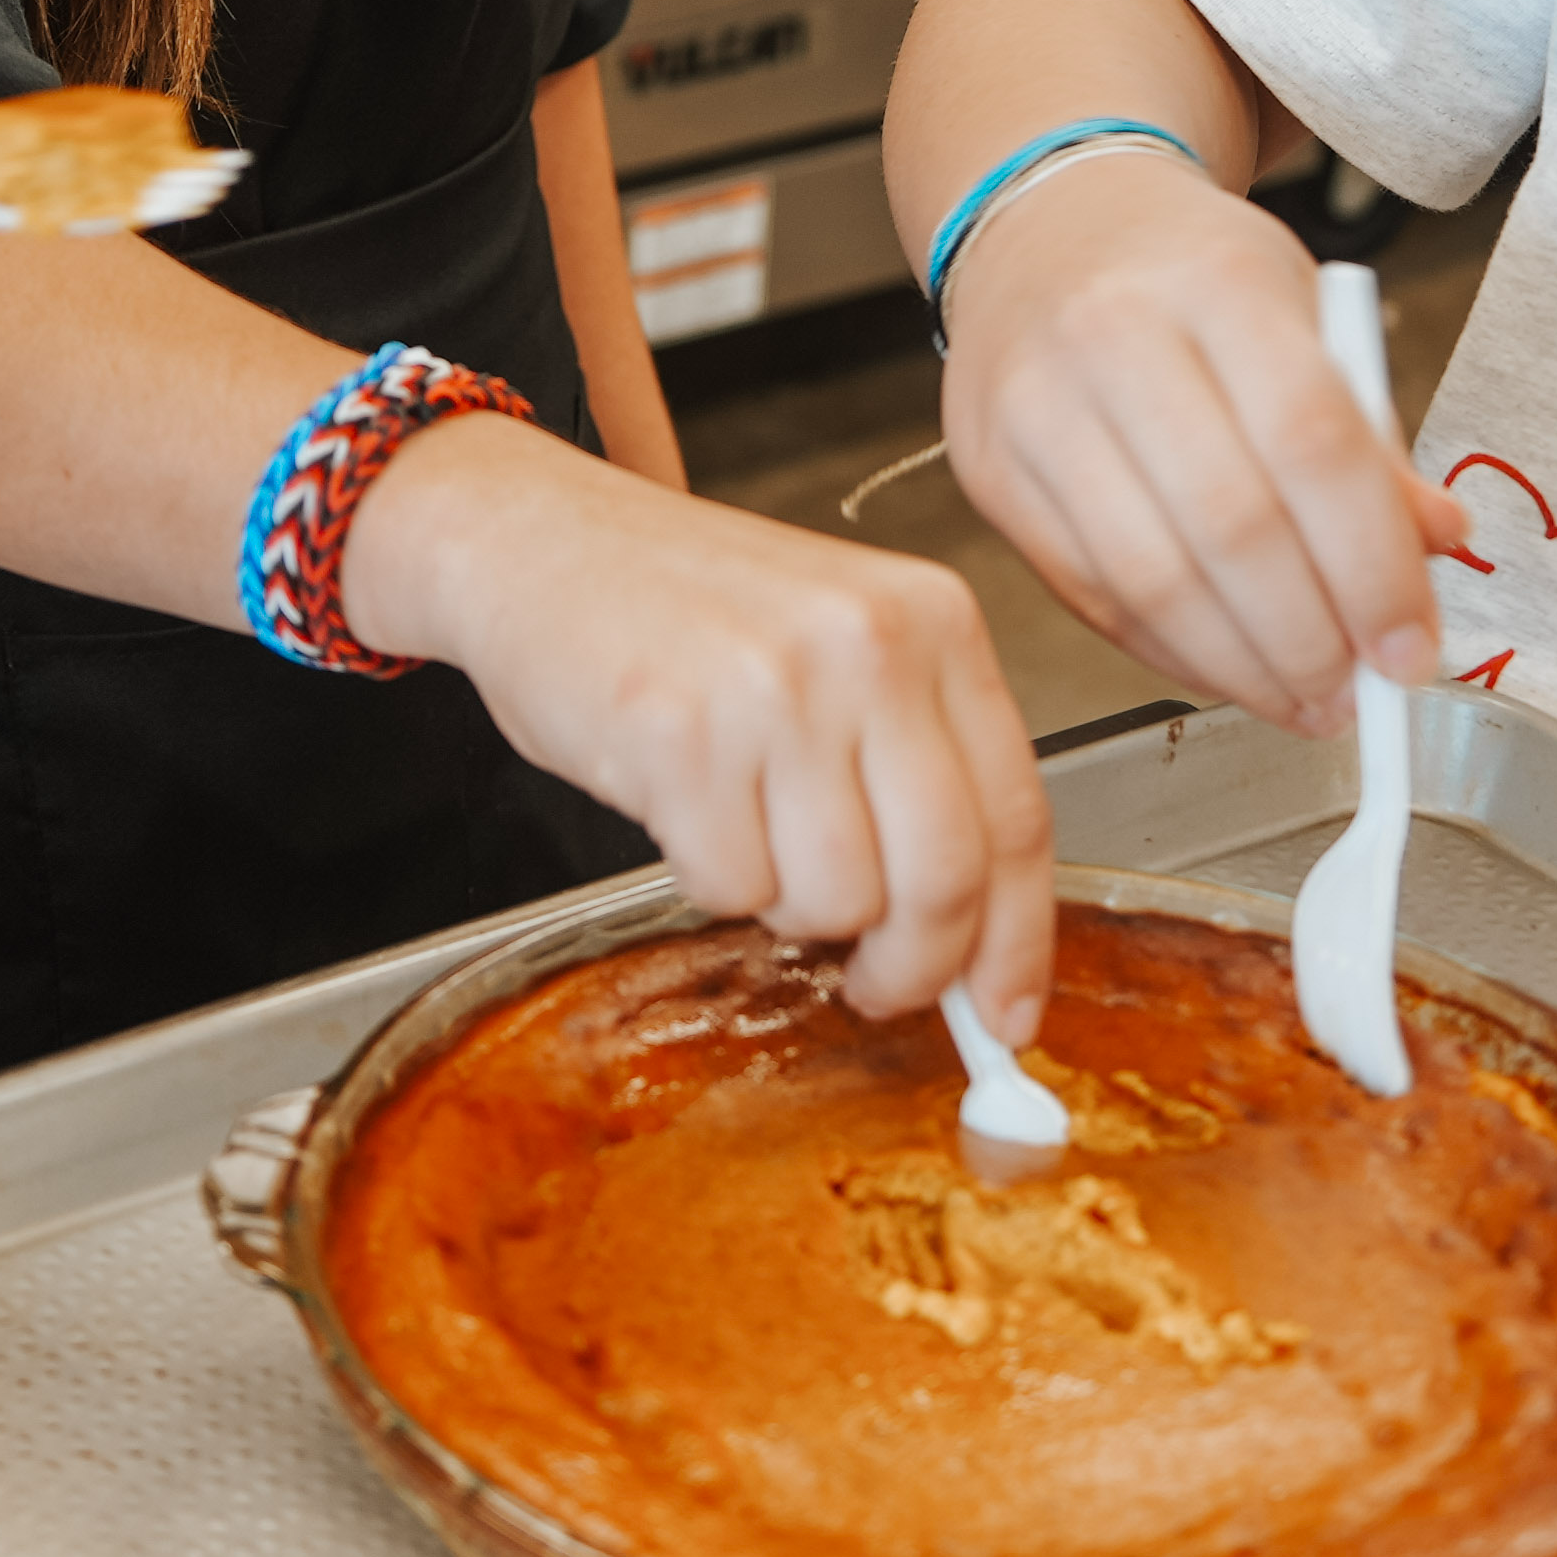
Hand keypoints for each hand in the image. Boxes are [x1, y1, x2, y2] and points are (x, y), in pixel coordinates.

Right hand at [343, 420, 1055, 1032]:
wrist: (539, 539)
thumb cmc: (689, 610)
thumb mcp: (841, 651)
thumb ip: (919, 776)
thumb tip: (978, 954)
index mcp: (933, 621)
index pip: (1017, 818)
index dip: (1018, 941)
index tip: (1007, 1017)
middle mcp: (869, 647)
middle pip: (944, 882)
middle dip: (912, 970)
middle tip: (875, 983)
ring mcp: (775, 688)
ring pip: (838, 903)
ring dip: (791, 910)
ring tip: (750, 832)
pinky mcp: (679, 734)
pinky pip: (731, 888)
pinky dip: (709, 880)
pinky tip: (686, 806)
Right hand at [931, 147, 1462, 731]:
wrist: (1048, 230)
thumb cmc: (1191, 279)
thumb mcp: (1302, 315)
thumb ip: (1366, 438)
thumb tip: (1437, 548)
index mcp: (1215, 282)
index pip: (1311, 440)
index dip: (1372, 565)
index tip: (1412, 648)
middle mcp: (1110, 336)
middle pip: (1229, 526)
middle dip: (1310, 639)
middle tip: (1362, 697)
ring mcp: (1035, 408)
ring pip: (1151, 581)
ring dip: (1244, 668)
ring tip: (1307, 702)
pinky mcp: (992, 475)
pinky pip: (1092, 598)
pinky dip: (1173, 655)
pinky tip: (1231, 671)